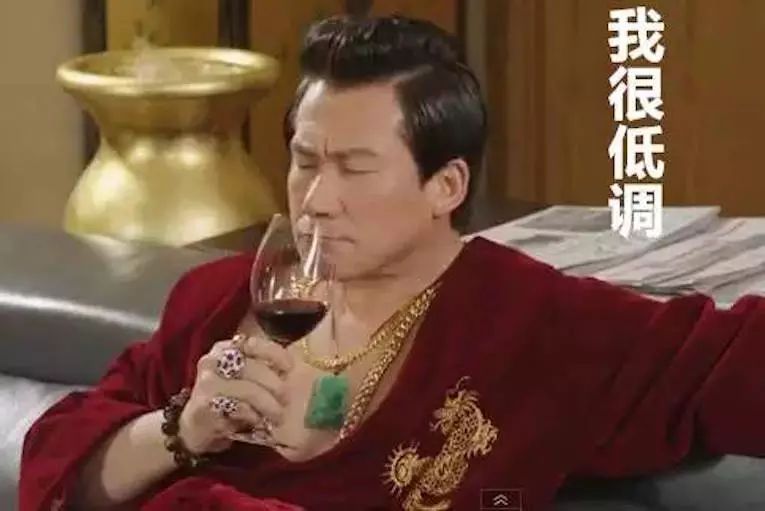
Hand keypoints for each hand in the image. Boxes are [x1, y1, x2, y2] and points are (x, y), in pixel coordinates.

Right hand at [178, 335, 294, 454]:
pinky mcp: (205, 406)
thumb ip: (262, 368)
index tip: (289, 367)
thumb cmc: (227, 399)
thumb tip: (296, 366)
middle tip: (287, 398)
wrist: (196, 427)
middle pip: (252, 368)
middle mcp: (212, 361)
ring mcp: (206, 383)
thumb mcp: (244, 378)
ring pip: (247, 389)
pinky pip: (237, 408)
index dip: (274, 353)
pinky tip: (257, 420)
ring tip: (278, 415)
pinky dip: (252, 415)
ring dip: (267, 403)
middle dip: (274, 384)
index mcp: (224, 349)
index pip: (252, 343)